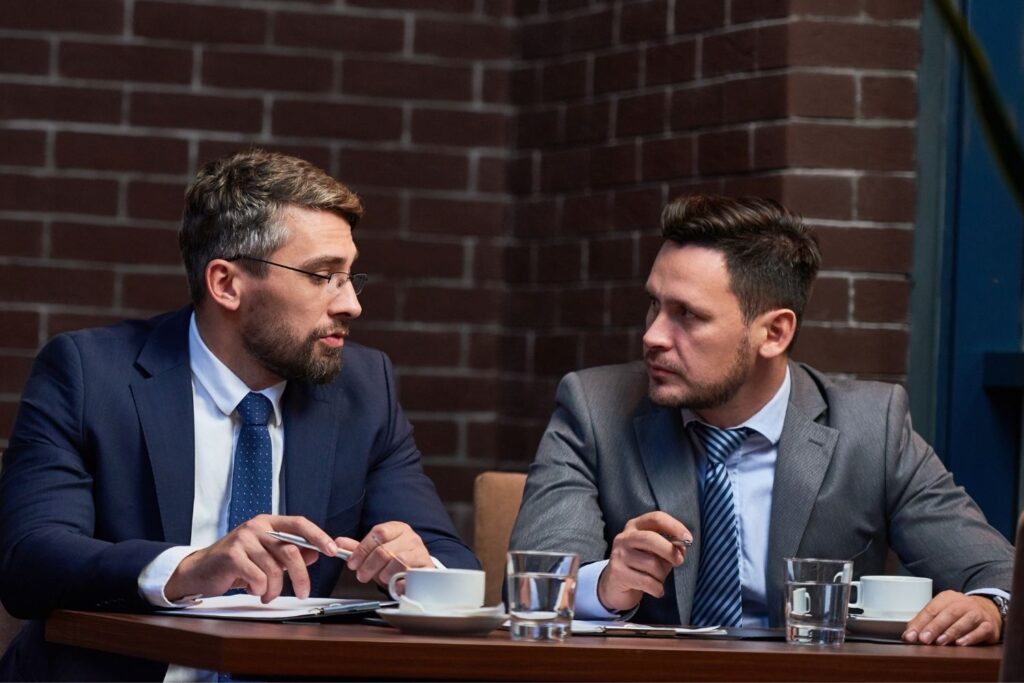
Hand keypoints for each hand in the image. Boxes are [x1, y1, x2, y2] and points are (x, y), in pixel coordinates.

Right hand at [165, 515, 336, 602]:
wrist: (200, 571)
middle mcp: (256, 527)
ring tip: (266, 594)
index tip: (332, 550)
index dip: (318, 536)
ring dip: (274, 589)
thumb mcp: (265, 556)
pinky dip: (260, 589)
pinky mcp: (231, 555)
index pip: (299, 524)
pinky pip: (258, 578)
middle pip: (290, 551)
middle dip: (300, 576)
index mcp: (268, 523)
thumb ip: (289, 553)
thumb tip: (314, 554)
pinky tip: (252, 589)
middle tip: (303, 592)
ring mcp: (243, 539)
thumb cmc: (236, 563)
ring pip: (274, 569)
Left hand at [339, 522, 431, 586]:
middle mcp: (411, 537)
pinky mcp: (427, 568)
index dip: (362, 550)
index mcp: (398, 528)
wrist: (418, 569)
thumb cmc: (396, 559)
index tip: (352, 563)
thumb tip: (338, 542)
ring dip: (385, 575)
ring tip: (381, 578)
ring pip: (398, 562)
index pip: (378, 533)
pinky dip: (400, 582)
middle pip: (385, 550)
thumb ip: (358, 547)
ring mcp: (420, 552)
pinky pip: (410, 576)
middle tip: (362, 576)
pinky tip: (395, 584)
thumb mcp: (376, 551)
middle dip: (369, 566)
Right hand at [597, 511, 690, 611]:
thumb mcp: (656, 553)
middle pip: (650, 538)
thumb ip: (669, 547)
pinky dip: (657, 589)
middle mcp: (625, 537)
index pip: (656, 518)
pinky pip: (647, 581)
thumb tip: (682, 548)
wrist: (615, 586)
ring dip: (662, 575)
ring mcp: (619, 554)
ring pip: (650, 563)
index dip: (674, 526)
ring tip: (659, 579)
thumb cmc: (641, 567)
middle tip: (679, 561)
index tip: (688, 538)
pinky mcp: (617, 572)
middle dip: (669, 551)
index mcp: (635, 527)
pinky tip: (656, 590)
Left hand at [902, 591, 1001, 645]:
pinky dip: (970, 637)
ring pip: (964, 621)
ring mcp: (978, 613)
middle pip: (947, 614)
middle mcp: (963, 603)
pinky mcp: (989, 625)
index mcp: (947, 598)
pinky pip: (981, 631)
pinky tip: (961, 643)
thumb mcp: (942, 612)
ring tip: (940, 642)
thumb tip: (909, 634)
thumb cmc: (959, 614)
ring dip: (951, 632)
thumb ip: (926, 622)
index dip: (920, 623)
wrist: (988, 611)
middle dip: (934, 627)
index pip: (931, 609)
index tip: (911, 635)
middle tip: (924, 639)